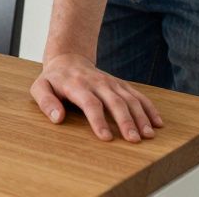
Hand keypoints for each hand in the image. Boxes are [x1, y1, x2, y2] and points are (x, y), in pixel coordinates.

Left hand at [30, 53, 163, 142]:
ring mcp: (111, 83)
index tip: (106, 137)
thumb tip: (57, 118)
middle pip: (115, 102)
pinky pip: (138, 95)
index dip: (98, 120)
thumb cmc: (53, 80)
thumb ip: (45, 102)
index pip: (90, 103)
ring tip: (148, 135)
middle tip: (134, 140)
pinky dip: (149, 108)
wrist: (68, 59)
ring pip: (130, 98)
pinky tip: (158, 123)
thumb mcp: (40, 88)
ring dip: (141, 116)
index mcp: (77, 85)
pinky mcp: (121, 84)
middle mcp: (98, 83)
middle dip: (125, 121)